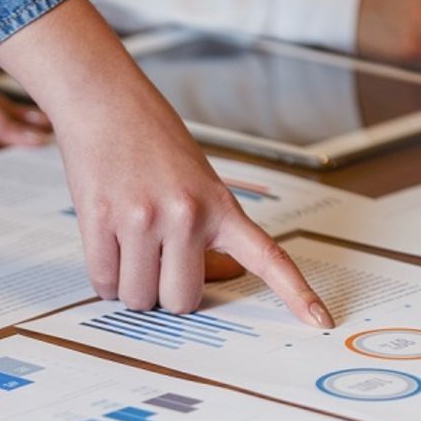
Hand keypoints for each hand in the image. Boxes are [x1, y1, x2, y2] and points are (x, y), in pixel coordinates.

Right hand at [0, 0, 333, 326]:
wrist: (104, 99)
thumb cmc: (152, 139)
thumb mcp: (198, 180)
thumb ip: (208, 230)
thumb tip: (209, 280)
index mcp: (219, 205)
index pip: (267, 257)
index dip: (296, 293)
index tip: (320, 321)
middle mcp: (184, 214)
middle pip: (182, 301)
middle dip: (167, 292)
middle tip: (158, 260)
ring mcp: (140, 219)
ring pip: (139, 297)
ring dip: (132, 284)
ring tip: (130, 245)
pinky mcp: (99, 221)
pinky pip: (104, 283)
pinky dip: (105, 277)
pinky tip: (109, 244)